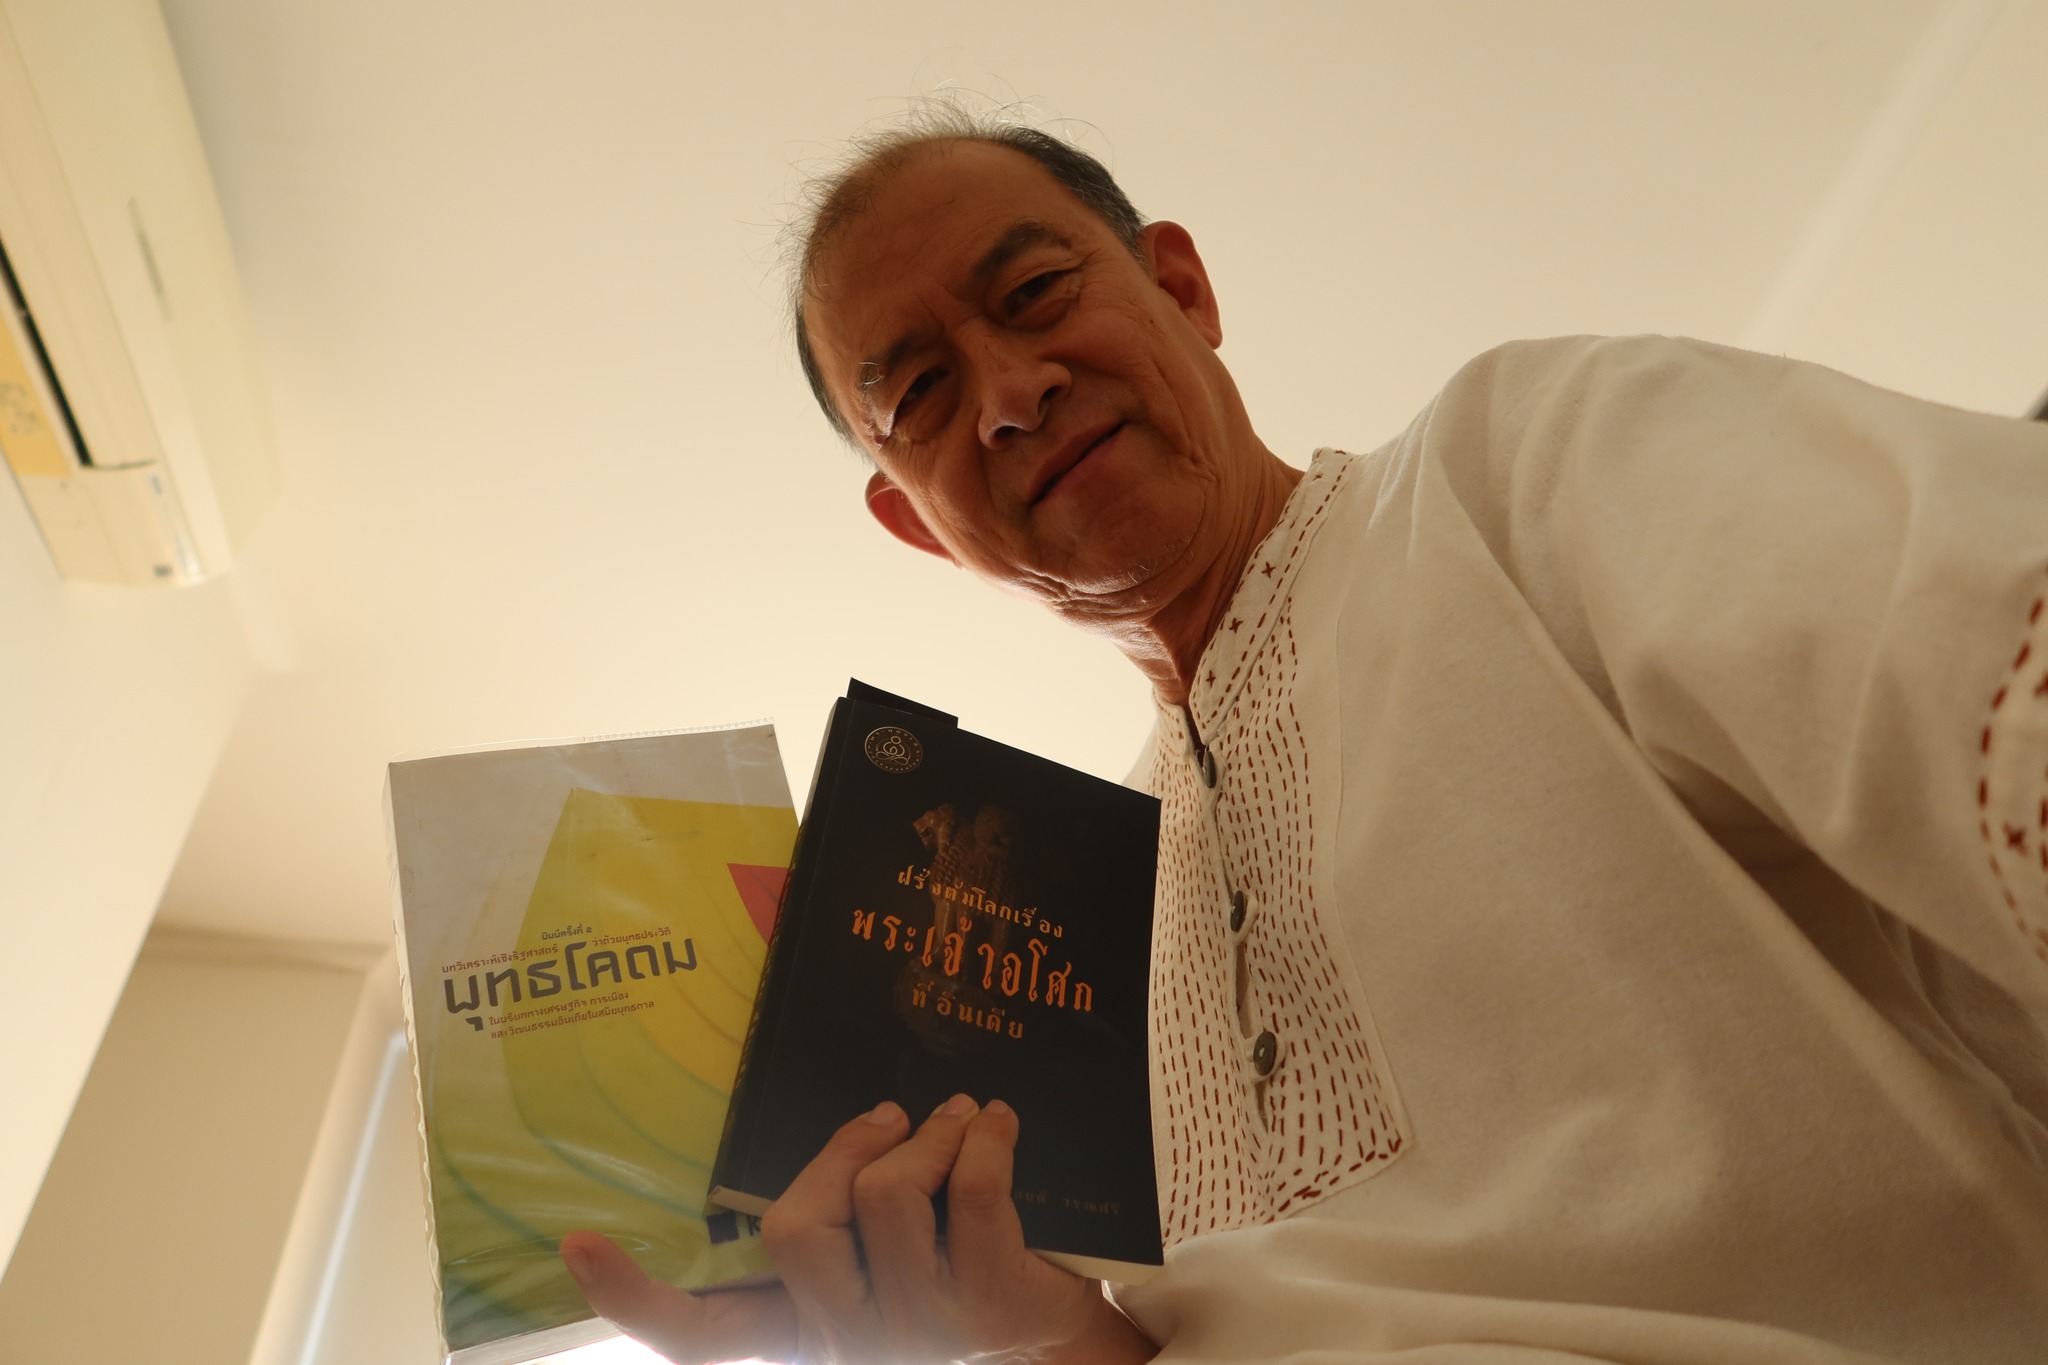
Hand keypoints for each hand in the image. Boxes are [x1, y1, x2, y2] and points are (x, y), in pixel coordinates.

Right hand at [562, 1095, 1155, 1364]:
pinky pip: (972, 1193)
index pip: (701, 1337)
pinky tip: (997, 1124)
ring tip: (959, 1116)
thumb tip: (832, 1129)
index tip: (576, 1244)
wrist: (1065, 1350)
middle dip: (841, 1149)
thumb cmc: (964, 1283)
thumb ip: (836, 1225)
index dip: (634, 1296)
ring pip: (887, 1196)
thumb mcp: (885, 1271)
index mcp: (806, 1330)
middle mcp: (848, 1340)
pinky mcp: (988, 1303)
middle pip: (795, 1230)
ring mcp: (917, 1329)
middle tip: (888, 1117)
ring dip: (928, 1132)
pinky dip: (984, 1139)